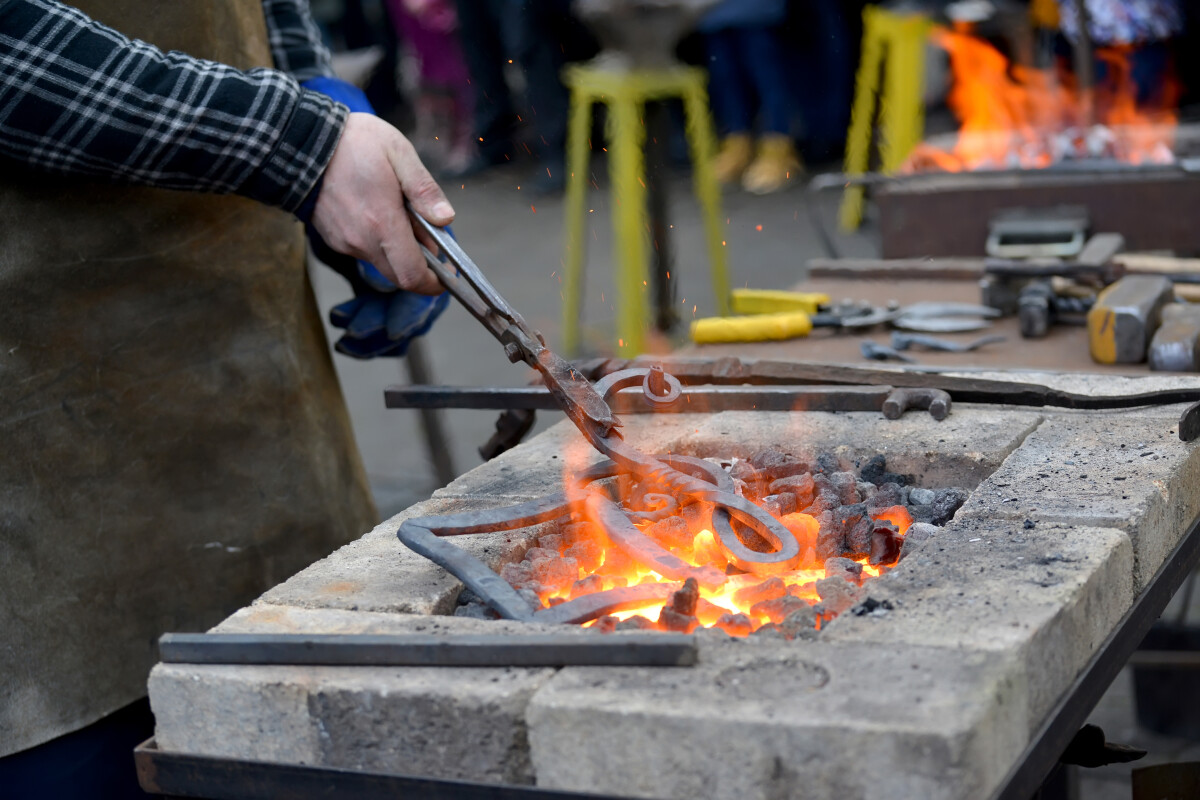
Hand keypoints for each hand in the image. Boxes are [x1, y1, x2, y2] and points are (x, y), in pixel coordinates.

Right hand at [310, 113, 454, 294]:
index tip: (447, 275)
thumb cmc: (353, 142)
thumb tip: (446, 220)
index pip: (412, 275)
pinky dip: (378, 240)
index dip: (434, 282)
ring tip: (399, 210)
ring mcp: (345, 242)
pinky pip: (364, 250)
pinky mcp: (334, 238)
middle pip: (399, 275)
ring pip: (382, 262)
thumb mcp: (398, 153)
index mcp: (382, 223)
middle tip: (428, 236)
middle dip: (420, 265)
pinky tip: (377, 210)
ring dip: (398, 249)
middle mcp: (361, 241)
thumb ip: (424, 190)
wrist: (299, 140)